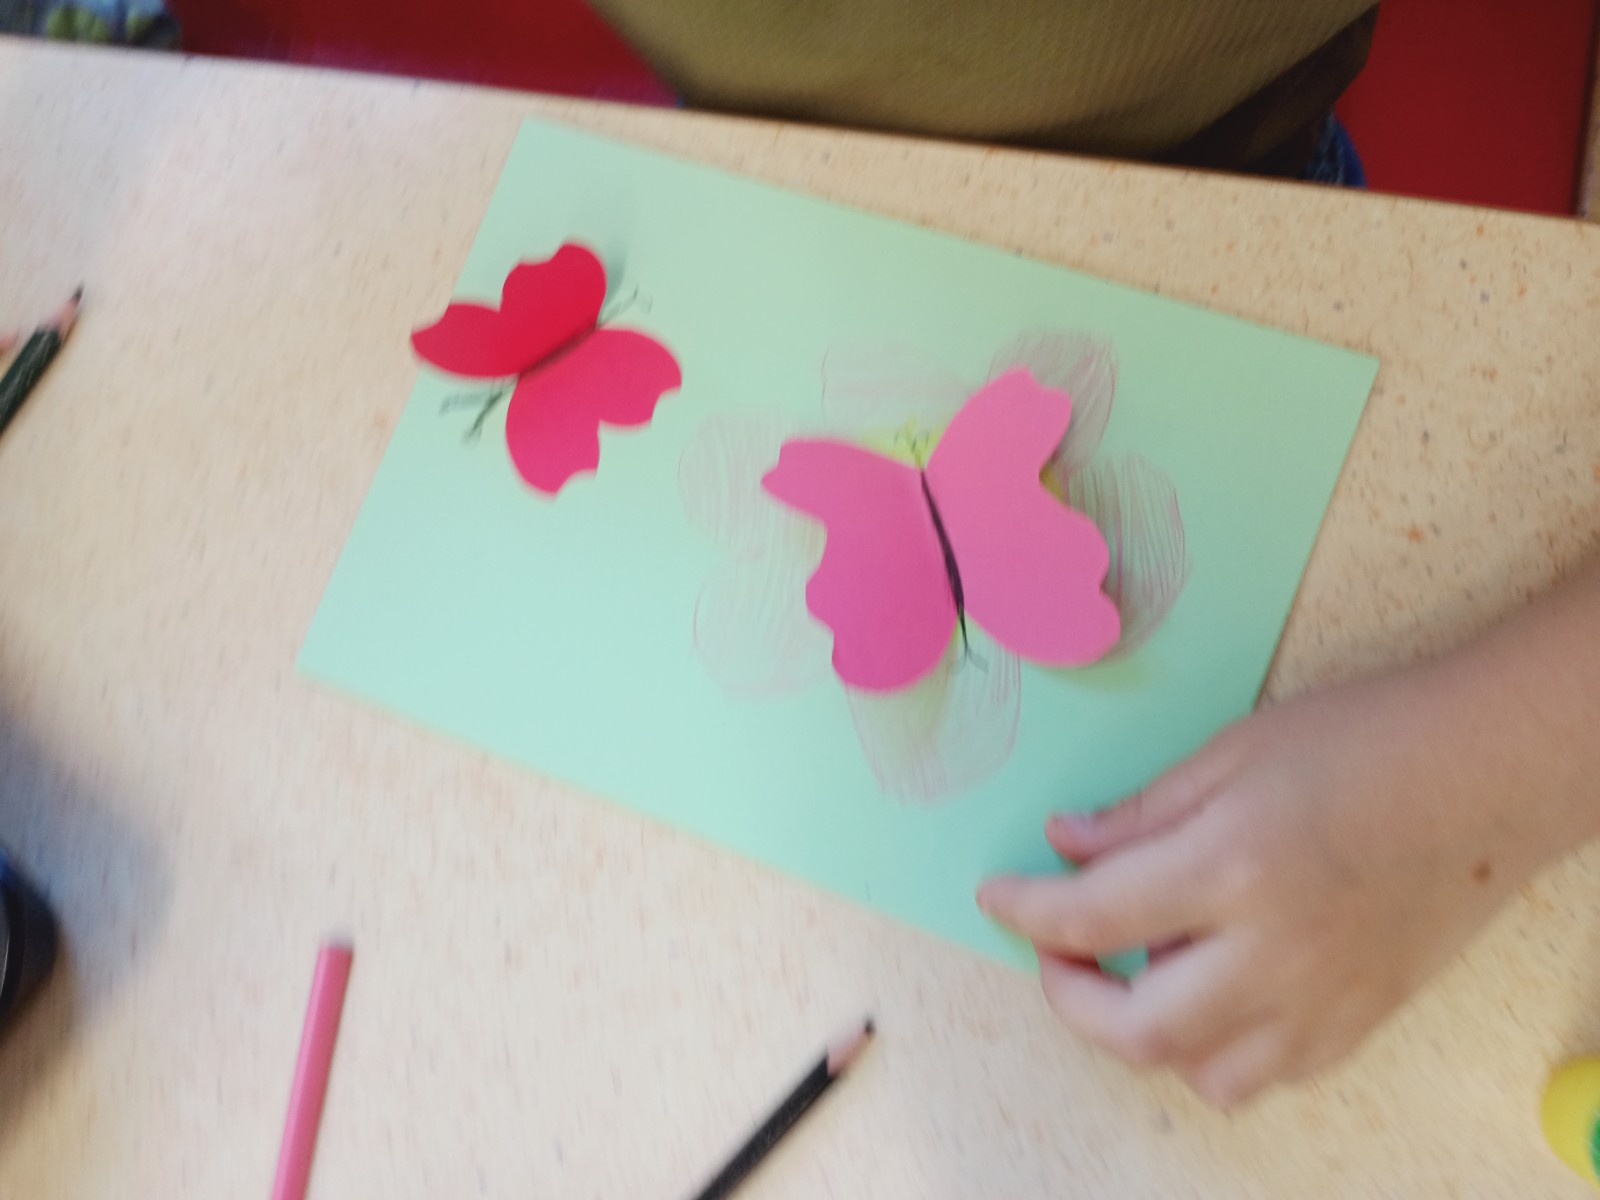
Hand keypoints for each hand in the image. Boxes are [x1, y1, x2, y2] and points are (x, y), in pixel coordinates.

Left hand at [978, 585, 1599, 1108]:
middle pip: (1135, 1030)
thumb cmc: (1360, 741)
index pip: (1091, 919)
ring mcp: (1322, 1001)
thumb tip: (1062, 844)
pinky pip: (1268, 1072)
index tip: (996, 897)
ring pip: (1202, 1072)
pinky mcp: (1360, 1022)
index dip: (1026, 912)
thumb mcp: (1232, 753)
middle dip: (1070, 997)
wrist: (1486, 775)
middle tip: (1057, 951)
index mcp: (1232, 868)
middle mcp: (1272, 954)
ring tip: (1138, 972)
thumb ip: (1140, 814)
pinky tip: (1214, 987)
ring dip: (1146, 1034)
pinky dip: (1218, 1045)